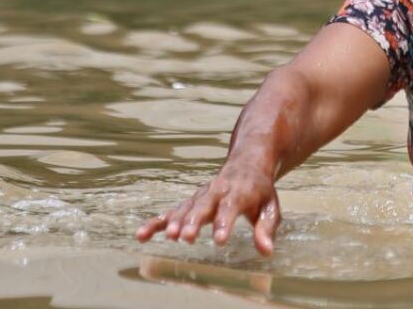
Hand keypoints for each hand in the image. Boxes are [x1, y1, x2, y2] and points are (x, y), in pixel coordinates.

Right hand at [136, 162, 282, 256]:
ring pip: (185, 208)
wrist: (247, 161)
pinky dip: (156, 223)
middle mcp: (217, 192)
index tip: (219, 239)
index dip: (224, 223)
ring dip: (176, 222)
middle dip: (194, 222)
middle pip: (203, 206)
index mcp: (240, 192)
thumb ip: (267, 228)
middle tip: (186, 237)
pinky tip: (141, 235)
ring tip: (169, 237)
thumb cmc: (260, 190)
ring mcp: (201, 196)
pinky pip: (170, 212)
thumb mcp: (271, 207)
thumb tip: (266, 251)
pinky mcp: (190, 202)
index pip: (230, 208)